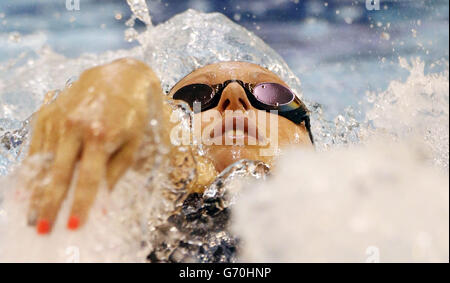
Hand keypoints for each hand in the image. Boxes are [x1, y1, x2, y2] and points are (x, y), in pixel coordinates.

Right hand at [26, 58, 161, 233]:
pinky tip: (27, 188)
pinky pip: (36, 146)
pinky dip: (32, 170)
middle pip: (59, 173)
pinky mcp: (47, 113)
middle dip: (50, 204)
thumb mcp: (133, 142)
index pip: (89, 178)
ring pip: (43, 162)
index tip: (74, 225)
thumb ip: (116, 171)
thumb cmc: (133, 113)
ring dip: (36, 191)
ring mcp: (58, 119)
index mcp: (101, 135)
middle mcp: (75, 127)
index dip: (81, 203)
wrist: (120, 77)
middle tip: (42, 228)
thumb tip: (102, 200)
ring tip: (32, 215)